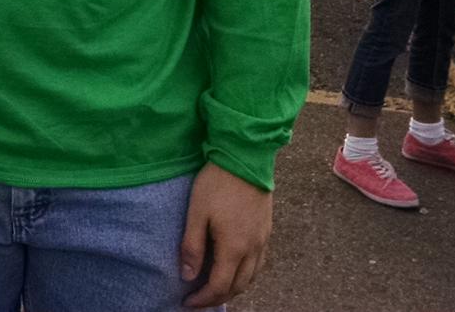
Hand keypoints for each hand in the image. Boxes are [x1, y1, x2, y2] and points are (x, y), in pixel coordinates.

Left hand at [180, 163, 272, 308]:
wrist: (245, 158)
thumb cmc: (217, 183)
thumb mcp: (196, 213)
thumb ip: (192, 246)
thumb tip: (188, 276)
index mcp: (234, 247)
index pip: (219, 286)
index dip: (203, 299)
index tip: (187, 302)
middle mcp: (253, 249)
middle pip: (238, 287)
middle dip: (218, 298)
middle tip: (199, 300)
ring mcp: (263, 240)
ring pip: (252, 277)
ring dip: (233, 288)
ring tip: (215, 289)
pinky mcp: (267, 230)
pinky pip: (259, 264)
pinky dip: (246, 275)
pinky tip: (234, 269)